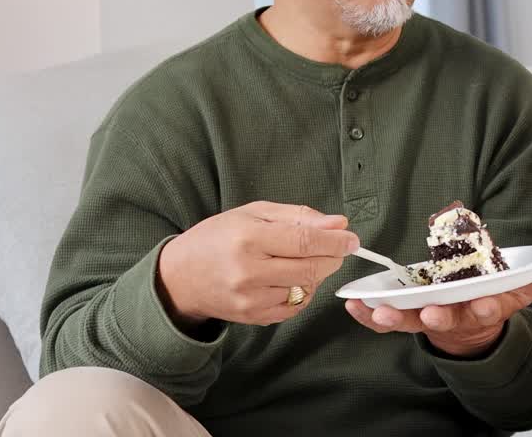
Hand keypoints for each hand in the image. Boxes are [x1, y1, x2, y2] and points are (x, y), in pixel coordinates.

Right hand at [157, 202, 359, 328]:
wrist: (179, 278)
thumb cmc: (218, 238)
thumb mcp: (254, 213)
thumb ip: (299, 216)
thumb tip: (339, 224)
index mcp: (249, 238)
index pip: (305, 241)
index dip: (336, 241)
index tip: (352, 239)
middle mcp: (249, 271)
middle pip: (311, 268)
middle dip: (333, 258)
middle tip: (335, 248)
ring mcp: (251, 299)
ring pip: (306, 288)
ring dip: (315, 274)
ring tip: (299, 260)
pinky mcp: (254, 317)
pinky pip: (295, 306)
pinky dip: (301, 292)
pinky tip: (287, 279)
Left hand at [345, 263, 531, 357]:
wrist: (470, 327)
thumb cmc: (491, 297)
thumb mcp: (518, 289)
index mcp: (484, 308)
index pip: (486, 309)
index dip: (484, 307)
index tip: (482, 304)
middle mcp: (456, 317)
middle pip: (445, 319)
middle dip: (436, 317)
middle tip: (427, 314)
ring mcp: (429, 320)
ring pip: (410, 322)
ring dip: (393, 318)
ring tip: (376, 310)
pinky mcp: (406, 318)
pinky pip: (384, 319)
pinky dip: (368, 315)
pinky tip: (352, 305)